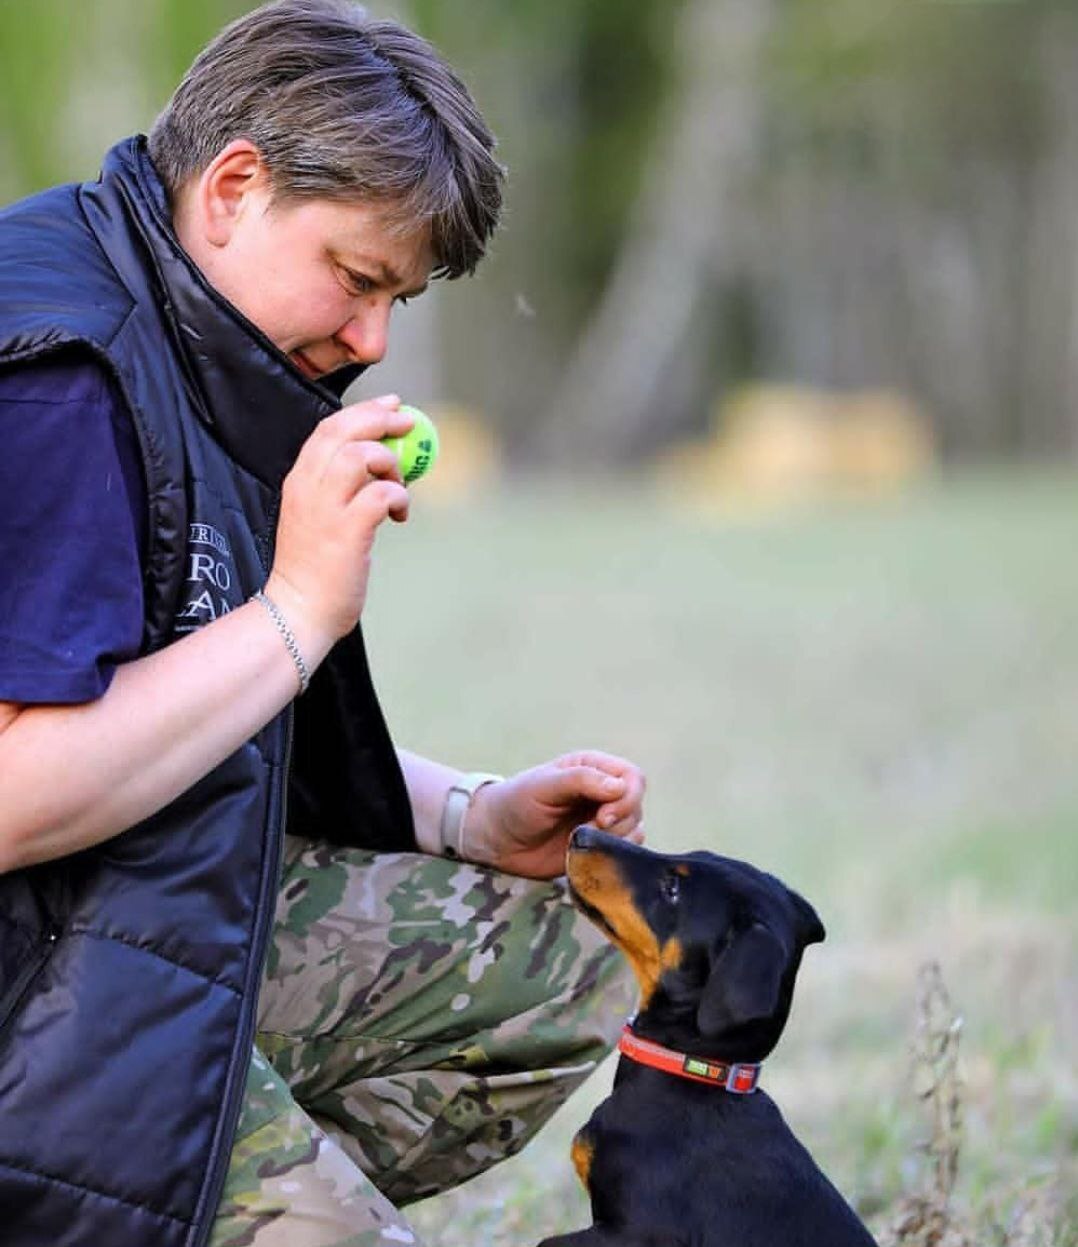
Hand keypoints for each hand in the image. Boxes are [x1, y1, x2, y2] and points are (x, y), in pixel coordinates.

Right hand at [267, 395, 413, 650]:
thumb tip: (378, 469)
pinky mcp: (347, 532)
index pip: (327, 430)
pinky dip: (399, 497)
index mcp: (298, 481)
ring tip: (398, 485)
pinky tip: (400, 515)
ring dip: (388, 462)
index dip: (361, 412)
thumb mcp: (318, 518)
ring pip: (359, 455)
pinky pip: (381, 494)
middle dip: (379, 419)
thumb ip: (339, 490)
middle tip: (407, 424)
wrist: (298, 612)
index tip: (390, 407)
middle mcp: (307, 488)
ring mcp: (325, 509)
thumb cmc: (313, 570)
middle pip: (342, 431)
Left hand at [465, 751, 645, 878]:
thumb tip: (619, 788)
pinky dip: (612, 856)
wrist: (496, 839)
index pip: (632, 778)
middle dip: (620, 822)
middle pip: (636, 806)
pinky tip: (587, 854)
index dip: (626, 798)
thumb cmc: (516, 803)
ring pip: (634, 830)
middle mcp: (603, 794)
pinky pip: (623, 853)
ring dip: (616, 840)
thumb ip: (581, 781)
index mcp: (593, 769)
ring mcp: (602, 822)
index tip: (603, 816)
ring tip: (582, 842)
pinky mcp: (597, 847)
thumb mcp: (544, 785)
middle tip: (590, 830)